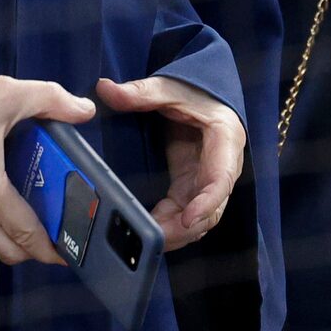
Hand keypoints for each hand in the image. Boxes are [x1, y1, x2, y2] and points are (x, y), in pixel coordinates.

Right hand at [0, 75, 91, 265]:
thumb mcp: (9, 93)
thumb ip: (52, 101)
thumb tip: (84, 110)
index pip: (25, 235)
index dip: (52, 250)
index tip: (70, 252)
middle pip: (7, 249)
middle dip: (34, 248)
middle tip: (54, 231)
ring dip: (8, 229)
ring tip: (28, 205)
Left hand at [95, 75, 243, 249]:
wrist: (203, 95)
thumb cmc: (194, 91)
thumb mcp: (169, 88)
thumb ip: (140, 92)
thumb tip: (105, 88)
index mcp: (225, 139)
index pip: (221, 179)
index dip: (207, 203)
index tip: (188, 219)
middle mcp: (222, 166)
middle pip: (212, 209)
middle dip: (184, 228)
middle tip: (153, 239)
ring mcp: (207, 180)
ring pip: (199, 219)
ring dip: (176, 233)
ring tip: (144, 243)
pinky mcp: (192, 187)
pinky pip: (185, 214)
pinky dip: (170, 227)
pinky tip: (147, 235)